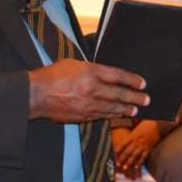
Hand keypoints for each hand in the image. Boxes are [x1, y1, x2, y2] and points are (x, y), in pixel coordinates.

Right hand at [28, 59, 148, 122]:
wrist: (35, 95)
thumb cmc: (52, 75)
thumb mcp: (74, 64)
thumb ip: (91, 69)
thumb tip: (105, 75)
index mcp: (90, 72)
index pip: (118, 76)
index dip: (132, 80)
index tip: (142, 83)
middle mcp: (92, 89)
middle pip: (119, 94)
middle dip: (135, 97)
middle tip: (147, 99)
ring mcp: (88, 105)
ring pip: (113, 108)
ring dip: (126, 109)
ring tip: (136, 110)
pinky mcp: (82, 116)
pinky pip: (101, 116)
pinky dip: (112, 115)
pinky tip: (118, 115)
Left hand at [112, 120, 160, 177]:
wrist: (157, 125)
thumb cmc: (146, 125)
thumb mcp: (136, 129)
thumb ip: (131, 135)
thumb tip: (125, 139)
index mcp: (132, 136)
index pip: (122, 145)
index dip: (117, 151)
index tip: (112, 156)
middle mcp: (136, 142)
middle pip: (127, 152)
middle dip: (121, 159)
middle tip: (117, 165)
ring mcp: (142, 146)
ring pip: (134, 156)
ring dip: (129, 162)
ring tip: (125, 168)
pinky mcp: (149, 149)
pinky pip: (143, 157)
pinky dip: (140, 162)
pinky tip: (137, 167)